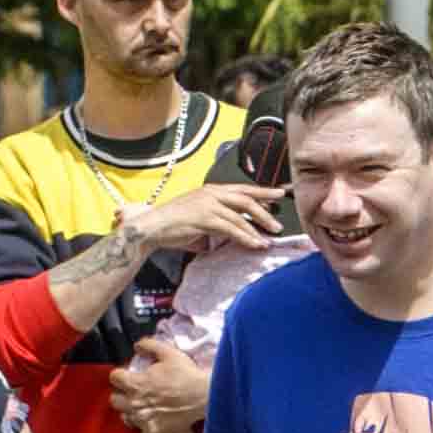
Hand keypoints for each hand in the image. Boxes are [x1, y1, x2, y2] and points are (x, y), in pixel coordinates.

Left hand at [109, 343, 213, 432]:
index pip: (114, 377)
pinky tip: (153, 428)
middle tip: (134, 392)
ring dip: (132, 413)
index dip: (121, 374)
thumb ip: (149, 345)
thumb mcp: (168, 352)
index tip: (130, 374)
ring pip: (126, 419)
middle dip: (122, 395)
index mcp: (135, 383)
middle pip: (114, 400)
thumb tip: (136, 346)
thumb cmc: (185, 373)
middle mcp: (134, 403)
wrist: (203, 395)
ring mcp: (143, 420)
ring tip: (143, 409)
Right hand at [118, 183, 279, 260]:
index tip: (280, 193)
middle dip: (265, 210)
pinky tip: (254, 244)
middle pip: (246, 199)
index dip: (263, 191)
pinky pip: (231, 228)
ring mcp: (208, 205)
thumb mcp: (200, 215)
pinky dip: (245, 237)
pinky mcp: (204, 219)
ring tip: (269, 238)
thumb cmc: (174, 223)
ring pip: (240, 215)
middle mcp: (211, 194)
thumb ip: (219, 220)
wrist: (151, 227)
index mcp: (211, 190)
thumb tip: (236, 231)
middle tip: (278, 223)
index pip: (242, 189)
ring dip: (257, 228)